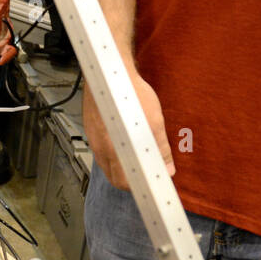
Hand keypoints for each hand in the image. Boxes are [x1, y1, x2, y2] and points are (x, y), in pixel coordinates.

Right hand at [83, 64, 174, 189]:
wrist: (110, 71)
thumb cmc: (129, 91)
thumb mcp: (154, 122)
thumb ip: (161, 148)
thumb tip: (167, 167)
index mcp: (115, 149)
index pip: (124, 182)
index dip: (139, 188)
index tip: (152, 188)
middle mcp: (101, 148)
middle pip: (115, 178)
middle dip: (131, 181)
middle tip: (147, 176)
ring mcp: (94, 140)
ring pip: (107, 166)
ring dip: (122, 168)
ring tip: (138, 160)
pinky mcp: (92, 132)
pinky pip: (102, 153)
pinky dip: (115, 156)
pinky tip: (125, 145)